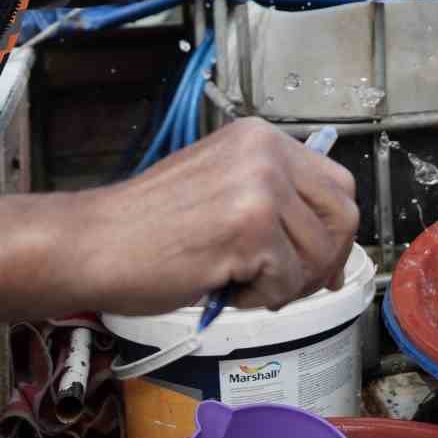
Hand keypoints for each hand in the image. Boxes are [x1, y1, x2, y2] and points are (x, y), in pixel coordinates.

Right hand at [77, 118, 358, 314]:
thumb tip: (331, 246)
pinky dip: (260, 299)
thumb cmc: (146, 225)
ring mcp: (260, 187)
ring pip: (319, 254)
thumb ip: (275, 201)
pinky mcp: (249, 227)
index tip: (316, 259)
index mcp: (260, 138)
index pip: (338, 183)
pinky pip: (288, 281)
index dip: (333, 230)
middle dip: (323, 260)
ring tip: (239, 278)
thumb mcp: (221, 186)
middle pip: (343, 215)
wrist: (93, 242)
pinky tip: (224, 284)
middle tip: (285, 282)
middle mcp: (266, 152)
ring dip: (285, 283)